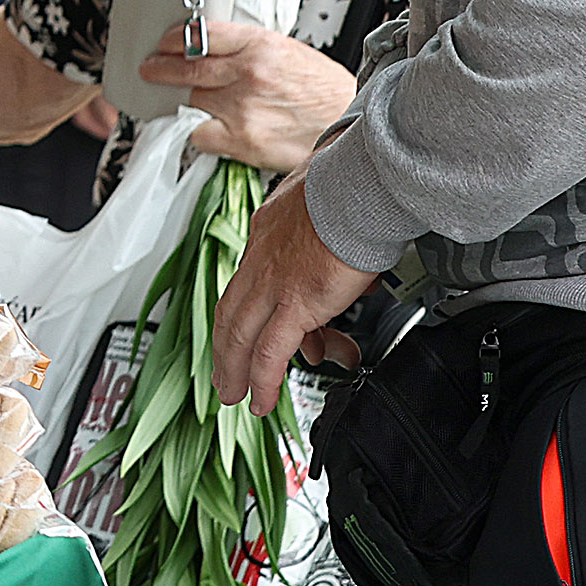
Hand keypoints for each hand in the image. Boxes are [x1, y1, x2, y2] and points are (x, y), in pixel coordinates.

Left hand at [137, 20, 355, 172]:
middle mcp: (249, 73)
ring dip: (186, 101)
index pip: (200, 34)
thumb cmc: (324, 90)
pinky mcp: (242, 139)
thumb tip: (209, 48)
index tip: (164, 44)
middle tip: (150, 69)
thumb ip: (248, 48)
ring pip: (191, 100)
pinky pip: (199, 133)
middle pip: (186, 68)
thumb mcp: (289, 51)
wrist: (352, 125)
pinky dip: (199, 131)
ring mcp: (243, 107)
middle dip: (161, 68)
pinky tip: (208, 128)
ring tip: (188, 101)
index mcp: (260, 44)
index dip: (174, 39)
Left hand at [210, 180, 374, 410]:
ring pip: (240, 336)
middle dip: (224, 347)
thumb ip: (327, 235)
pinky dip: (262, 381)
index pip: (248, 280)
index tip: (248, 331)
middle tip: (224, 373)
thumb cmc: (354, 187)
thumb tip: (346, 263)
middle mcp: (262, 259)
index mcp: (268, 233)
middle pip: (230, 312)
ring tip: (236, 396)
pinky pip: (269, 352)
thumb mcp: (328, 210)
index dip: (245, 310)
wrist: (361, 185)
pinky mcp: (295, 304)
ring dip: (235, 371)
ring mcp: (274, 283)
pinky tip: (261, 400)